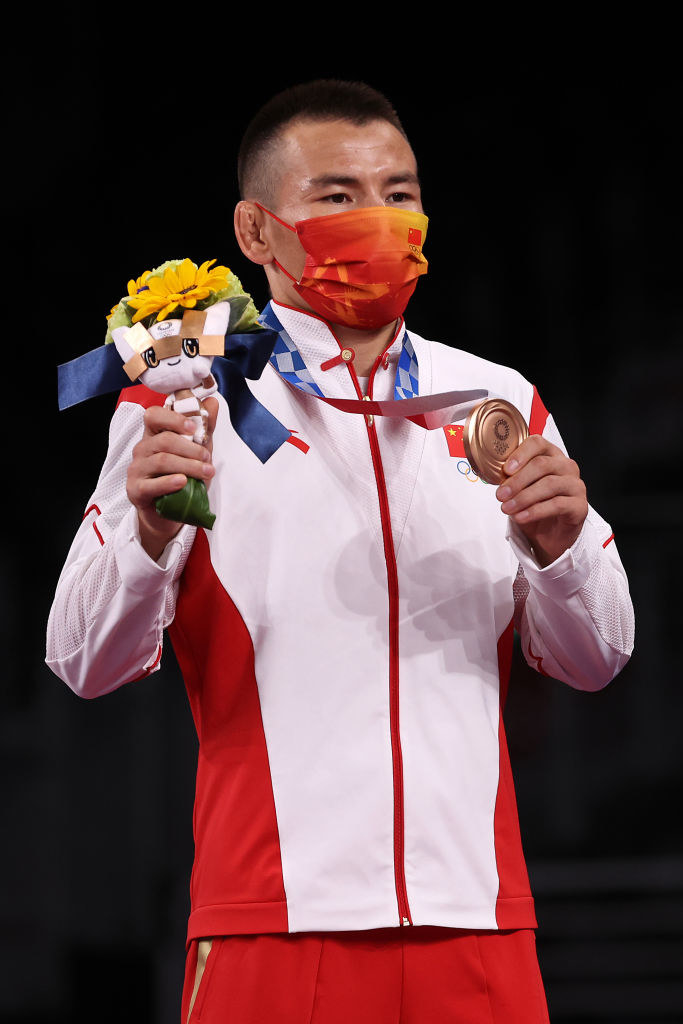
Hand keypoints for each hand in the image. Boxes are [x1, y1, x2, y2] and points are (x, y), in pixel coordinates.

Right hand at [127, 399, 217, 560]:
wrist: (169, 514)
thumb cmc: (182, 480)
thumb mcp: (196, 453)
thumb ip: (204, 429)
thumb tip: (213, 402)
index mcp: (153, 435)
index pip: (153, 416)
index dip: (173, 418)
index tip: (193, 427)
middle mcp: (142, 449)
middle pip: (164, 440)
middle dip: (191, 448)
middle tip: (209, 459)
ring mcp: (136, 469)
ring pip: (162, 460)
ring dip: (188, 466)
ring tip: (207, 472)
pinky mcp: (135, 490)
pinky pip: (152, 484)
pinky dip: (169, 482)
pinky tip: (183, 483)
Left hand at [495, 435, 587, 566]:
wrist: (551, 535)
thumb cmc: (535, 506)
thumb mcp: (519, 489)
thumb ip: (511, 478)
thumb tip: (493, 473)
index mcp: (550, 455)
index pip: (537, 443)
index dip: (521, 454)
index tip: (506, 469)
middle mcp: (566, 466)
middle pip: (542, 465)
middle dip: (517, 480)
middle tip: (500, 494)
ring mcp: (575, 485)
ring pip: (549, 484)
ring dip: (523, 497)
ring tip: (506, 508)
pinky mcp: (580, 506)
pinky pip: (557, 505)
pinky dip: (535, 511)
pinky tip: (521, 517)